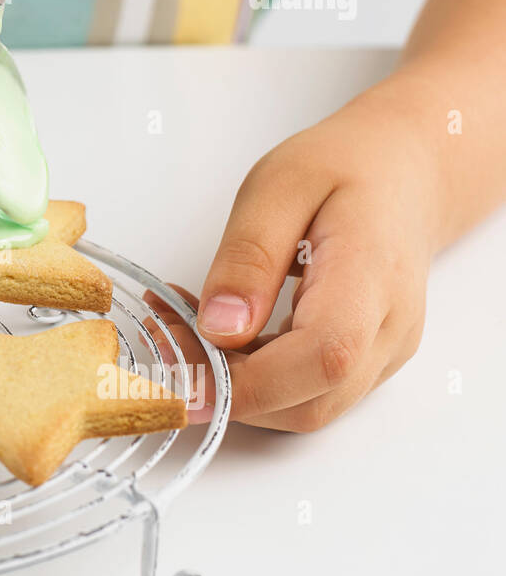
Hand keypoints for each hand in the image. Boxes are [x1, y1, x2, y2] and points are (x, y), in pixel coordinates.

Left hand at [194, 90, 441, 430]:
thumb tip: (220, 329)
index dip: (248, 379)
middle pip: (309, 402)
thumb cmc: (344, 167)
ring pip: (305, 408)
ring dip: (237, 385)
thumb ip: (248, 259)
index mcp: (373, 276)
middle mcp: (389, 329)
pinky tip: (222, 333)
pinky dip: (256, 378)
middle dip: (227, 386)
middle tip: (168, 331)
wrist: (405, 171)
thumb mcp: (277, 186)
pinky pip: (308, 392)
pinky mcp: (367, 361)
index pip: (323, 357)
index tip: (181, 358)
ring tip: (187, 325)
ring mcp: (383, 352)